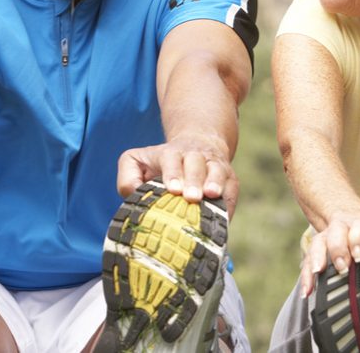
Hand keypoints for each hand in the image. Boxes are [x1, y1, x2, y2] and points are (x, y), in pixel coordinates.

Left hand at [117, 131, 237, 214]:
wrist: (196, 144)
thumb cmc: (158, 164)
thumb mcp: (135, 161)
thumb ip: (127, 177)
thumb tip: (134, 196)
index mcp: (170, 153)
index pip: (171, 160)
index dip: (173, 173)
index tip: (173, 189)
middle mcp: (194, 155)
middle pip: (195, 163)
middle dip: (193, 179)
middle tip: (191, 196)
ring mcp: (214, 164)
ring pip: (216, 170)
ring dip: (215, 182)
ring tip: (211, 195)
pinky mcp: (229, 177)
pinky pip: (232, 187)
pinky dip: (229, 200)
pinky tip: (224, 214)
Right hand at [299, 209, 359, 297]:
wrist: (348, 216)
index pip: (359, 230)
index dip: (358, 242)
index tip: (359, 257)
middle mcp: (340, 228)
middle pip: (336, 235)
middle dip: (337, 251)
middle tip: (341, 268)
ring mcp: (325, 237)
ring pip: (318, 245)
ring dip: (316, 260)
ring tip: (316, 274)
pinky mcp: (315, 248)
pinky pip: (307, 261)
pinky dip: (306, 277)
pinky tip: (307, 291)